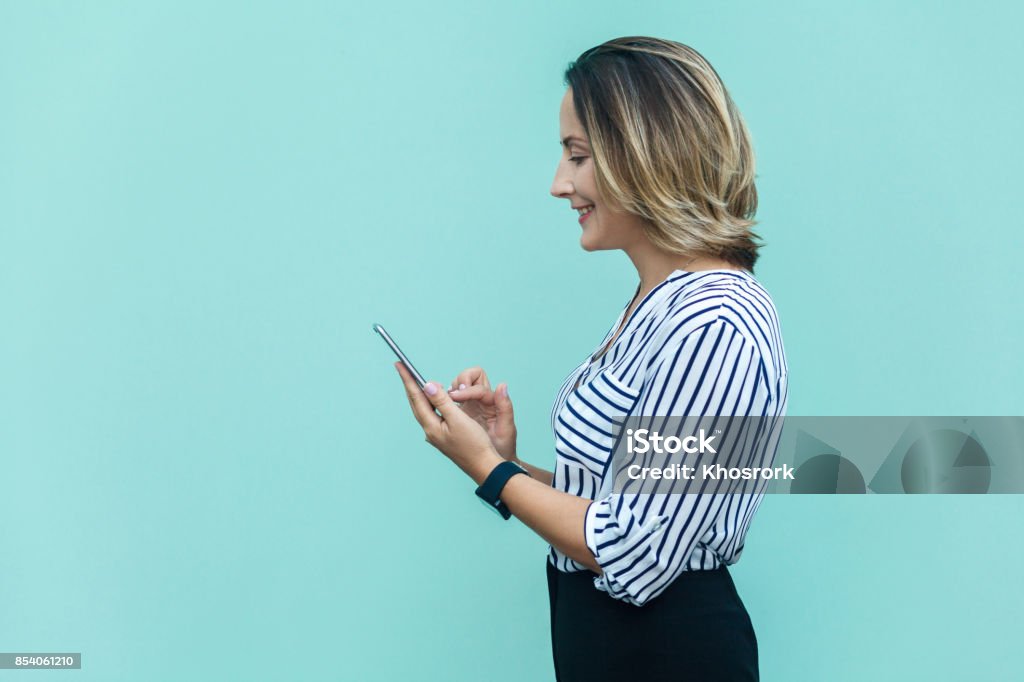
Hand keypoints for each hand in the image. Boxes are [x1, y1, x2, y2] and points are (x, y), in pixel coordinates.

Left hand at [394, 362, 503, 483]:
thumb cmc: (475, 444)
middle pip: (417, 403)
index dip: (408, 380)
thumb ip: (442, 401)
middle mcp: (430, 431)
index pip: (417, 397)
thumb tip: (426, 386)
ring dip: (419, 394)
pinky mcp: (444, 437)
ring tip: (414, 380)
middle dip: (410, 385)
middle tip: (403, 369)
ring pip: (423, 410)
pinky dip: (430, 403)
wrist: (484, 466)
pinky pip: (432, 415)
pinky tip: (433, 400)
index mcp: (431, 426)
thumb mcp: (459, 419)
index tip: (400, 365)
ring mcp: (436, 435)